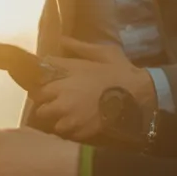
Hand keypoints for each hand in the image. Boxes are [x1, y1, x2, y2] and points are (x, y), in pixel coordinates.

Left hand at [32, 38, 156, 141]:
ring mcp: (72, 119)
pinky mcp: (84, 132)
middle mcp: (63, 102)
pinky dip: (74, 132)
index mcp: (63, 83)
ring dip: (60, 122)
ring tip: (70, 118)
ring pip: (55, 126)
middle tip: (58, 107)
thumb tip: (62, 39)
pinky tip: (82, 125)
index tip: (49, 93)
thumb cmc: (118, 71)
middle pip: (41, 111)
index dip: (44, 93)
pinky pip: (71, 136)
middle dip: (48, 109)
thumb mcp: (99, 53)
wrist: (137, 93)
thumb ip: (77, 48)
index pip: (39, 91)